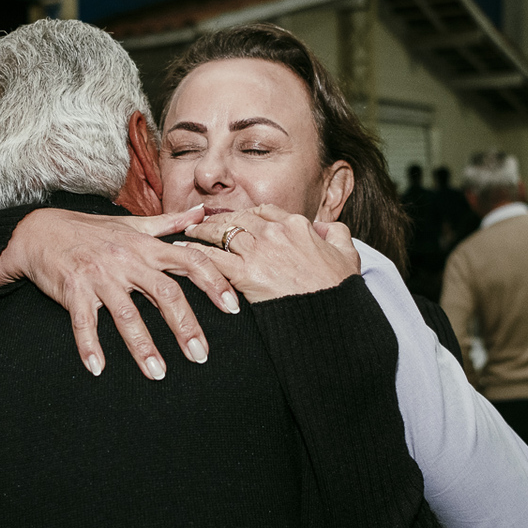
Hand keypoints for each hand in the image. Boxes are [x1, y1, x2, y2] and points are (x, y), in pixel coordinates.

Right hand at [0, 207, 239, 379]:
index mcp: (145, 246)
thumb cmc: (90, 230)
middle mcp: (126, 260)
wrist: (39, 229)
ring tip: (158, 373)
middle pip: (165, 293)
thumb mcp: (132, 225)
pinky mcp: (73, 290)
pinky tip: (97, 368)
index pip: (190, 261)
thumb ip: (170, 223)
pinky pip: (83, 322)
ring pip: (127, 314)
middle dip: (185, 326)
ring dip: (143, 346)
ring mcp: (100, 276)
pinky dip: (89, 346)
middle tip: (200, 355)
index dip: (214, 282)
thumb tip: (203, 212)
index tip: (233, 307)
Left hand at [181, 206, 359, 302]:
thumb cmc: (339, 291)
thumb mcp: (348, 255)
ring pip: (220, 232)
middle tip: (200, 223)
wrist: (331, 317)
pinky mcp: (246, 273)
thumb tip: (328, 227)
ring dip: (200, 232)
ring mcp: (260, 251)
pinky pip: (212, 257)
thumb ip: (338, 234)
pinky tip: (179, 252)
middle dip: (216, 219)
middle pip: (237, 218)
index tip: (235, 218)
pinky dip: (192, 253)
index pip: (264, 211)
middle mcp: (275, 232)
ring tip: (186, 234)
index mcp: (297, 225)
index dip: (245, 214)